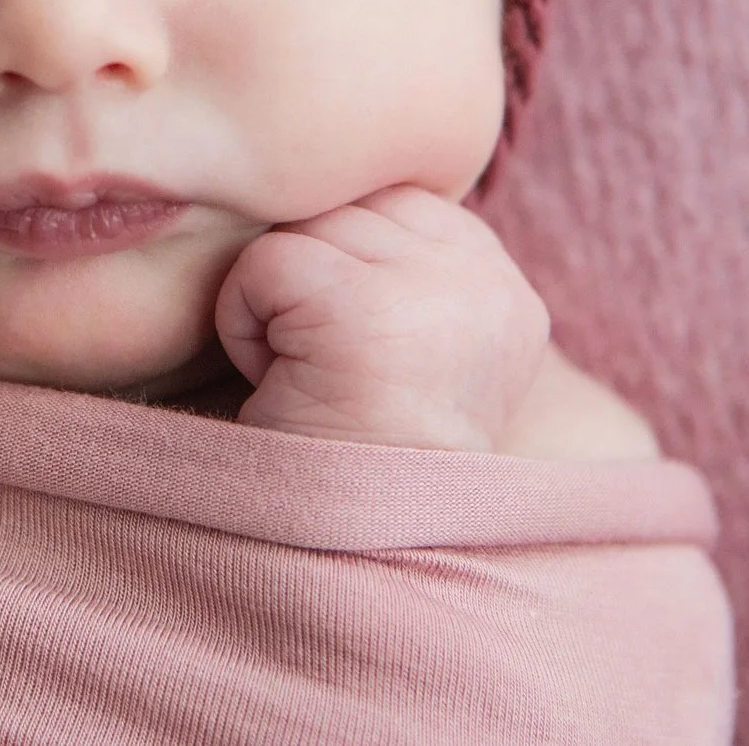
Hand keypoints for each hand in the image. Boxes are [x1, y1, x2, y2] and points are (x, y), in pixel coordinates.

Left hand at [213, 186, 548, 451]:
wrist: (355, 553)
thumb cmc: (362, 458)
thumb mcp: (423, 353)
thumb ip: (408, 270)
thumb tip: (337, 196)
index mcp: (504, 287)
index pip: (393, 204)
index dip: (343, 268)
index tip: (353, 355)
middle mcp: (485, 278)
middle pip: (346, 208)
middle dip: (311, 283)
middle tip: (326, 374)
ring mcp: (428, 288)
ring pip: (301, 229)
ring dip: (276, 304)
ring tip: (310, 378)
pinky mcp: (360, 306)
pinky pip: (263, 262)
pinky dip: (244, 324)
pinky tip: (284, 384)